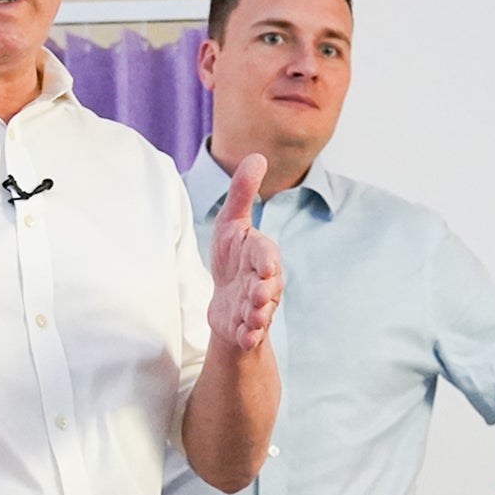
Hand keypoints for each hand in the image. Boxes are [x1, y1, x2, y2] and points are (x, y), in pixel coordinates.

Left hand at [207, 153, 282, 350]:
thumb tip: (257, 155)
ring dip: (257, 316)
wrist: (226, 302)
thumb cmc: (232, 258)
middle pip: (268, 287)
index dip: (266, 260)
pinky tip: (244, 338)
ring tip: (252, 319)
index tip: (266, 267)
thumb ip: (243, 193)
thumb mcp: (231, 224)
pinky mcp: (244, 328)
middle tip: (260, 296)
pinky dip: (247, 337)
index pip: (265, 255)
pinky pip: (249, 335)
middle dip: (265, 291)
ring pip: (259, 312)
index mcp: (259, 257)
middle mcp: (262, 283)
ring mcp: (254, 308)